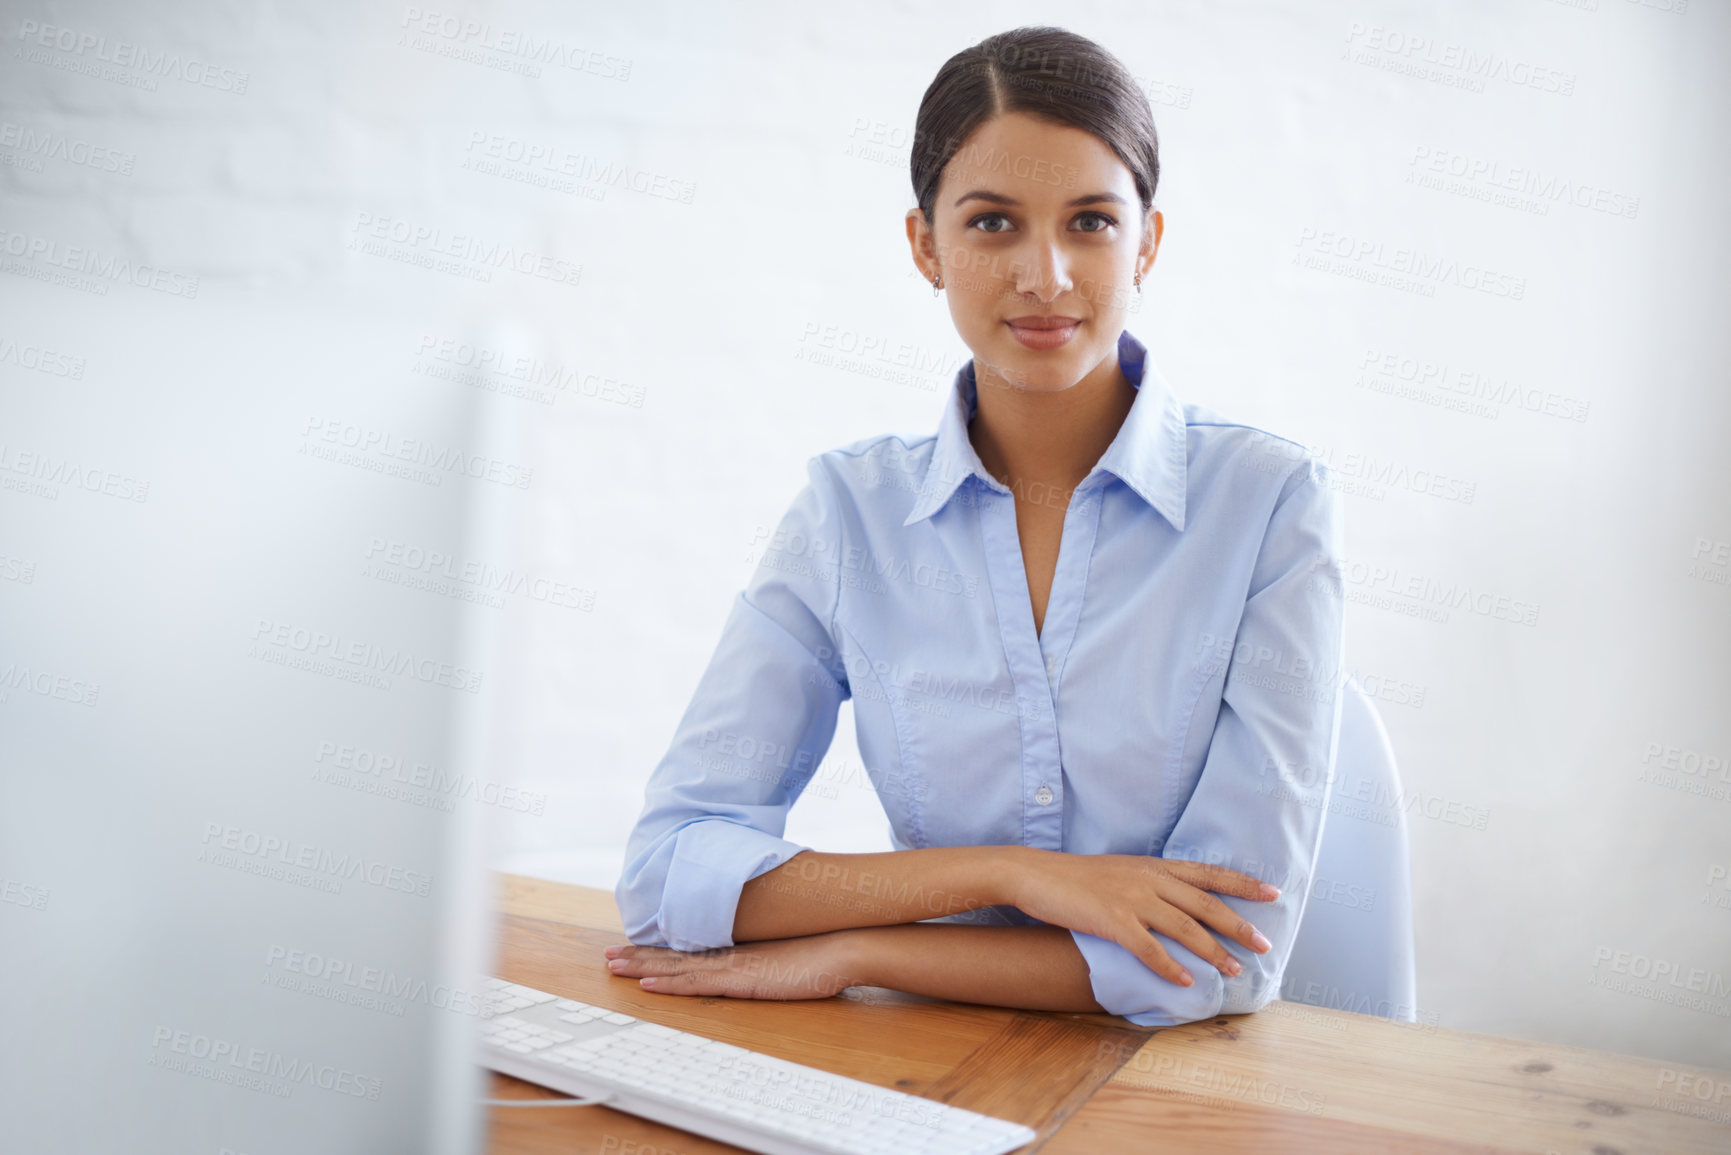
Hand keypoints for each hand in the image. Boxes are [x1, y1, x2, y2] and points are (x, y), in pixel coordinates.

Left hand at [602, 932, 863, 999]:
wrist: (844, 945)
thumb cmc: (823, 951)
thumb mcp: (789, 957)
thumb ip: (770, 959)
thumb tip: (766, 963)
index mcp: (738, 951)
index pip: (689, 950)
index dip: (658, 949)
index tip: (632, 947)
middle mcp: (730, 955)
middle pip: (675, 955)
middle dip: (639, 955)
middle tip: (608, 956)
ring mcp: (734, 966)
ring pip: (677, 967)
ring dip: (643, 966)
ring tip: (614, 966)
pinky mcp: (743, 980)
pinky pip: (697, 983)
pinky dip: (669, 983)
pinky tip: (648, 983)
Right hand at [1004, 848, 1278, 986]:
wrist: (1034, 874)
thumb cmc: (1074, 877)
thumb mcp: (1119, 870)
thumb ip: (1149, 882)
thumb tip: (1174, 901)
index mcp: (1153, 865)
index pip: (1208, 873)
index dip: (1242, 884)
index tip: (1273, 894)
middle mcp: (1149, 879)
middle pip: (1205, 904)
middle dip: (1239, 926)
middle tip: (1264, 945)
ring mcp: (1131, 899)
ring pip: (1185, 928)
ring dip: (1213, 952)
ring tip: (1233, 971)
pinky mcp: (1112, 921)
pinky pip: (1149, 949)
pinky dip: (1170, 967)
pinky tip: (1185, 982)